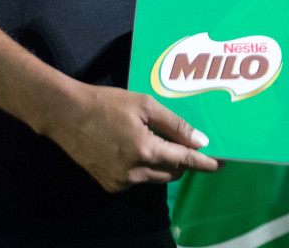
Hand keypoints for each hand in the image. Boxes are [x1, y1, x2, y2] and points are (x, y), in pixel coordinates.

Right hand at [40, 81, 217, 192]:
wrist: (67, 115)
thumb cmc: (108, 103)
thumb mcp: (145, 105)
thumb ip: (174, 124)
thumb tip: (200, 141)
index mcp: (146, 150)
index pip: (184, 160)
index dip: (204, 162)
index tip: (220, 163)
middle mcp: (135, 172)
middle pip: (172, 172)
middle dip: (181, 159)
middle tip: (182, 142)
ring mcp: (121, 182)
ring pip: (155, 178)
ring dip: (162, 163)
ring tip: (152, 139)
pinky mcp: (109, 185)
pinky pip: (137, 179)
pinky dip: (143, 167)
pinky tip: (132, 148)